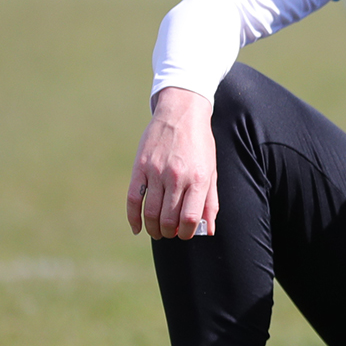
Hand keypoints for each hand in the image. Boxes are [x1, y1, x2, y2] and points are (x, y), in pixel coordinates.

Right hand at [127, 87, 218, 239]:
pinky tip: (137, 228)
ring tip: (157, 231)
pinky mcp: (140, 167)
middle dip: (169, 232)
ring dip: (153, 229)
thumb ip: (210, 201)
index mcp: (198, 178)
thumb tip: (209, 230)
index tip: (185, 233)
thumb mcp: (212, 170)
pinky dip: (133, 218)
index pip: (190, 218)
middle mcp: (176, 176)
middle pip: (168, 218)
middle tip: (170, 232)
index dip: (187, 232)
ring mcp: (156, 172)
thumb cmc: (200, 144)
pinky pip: (133, 199)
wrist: (181, 113)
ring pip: (150, 212)